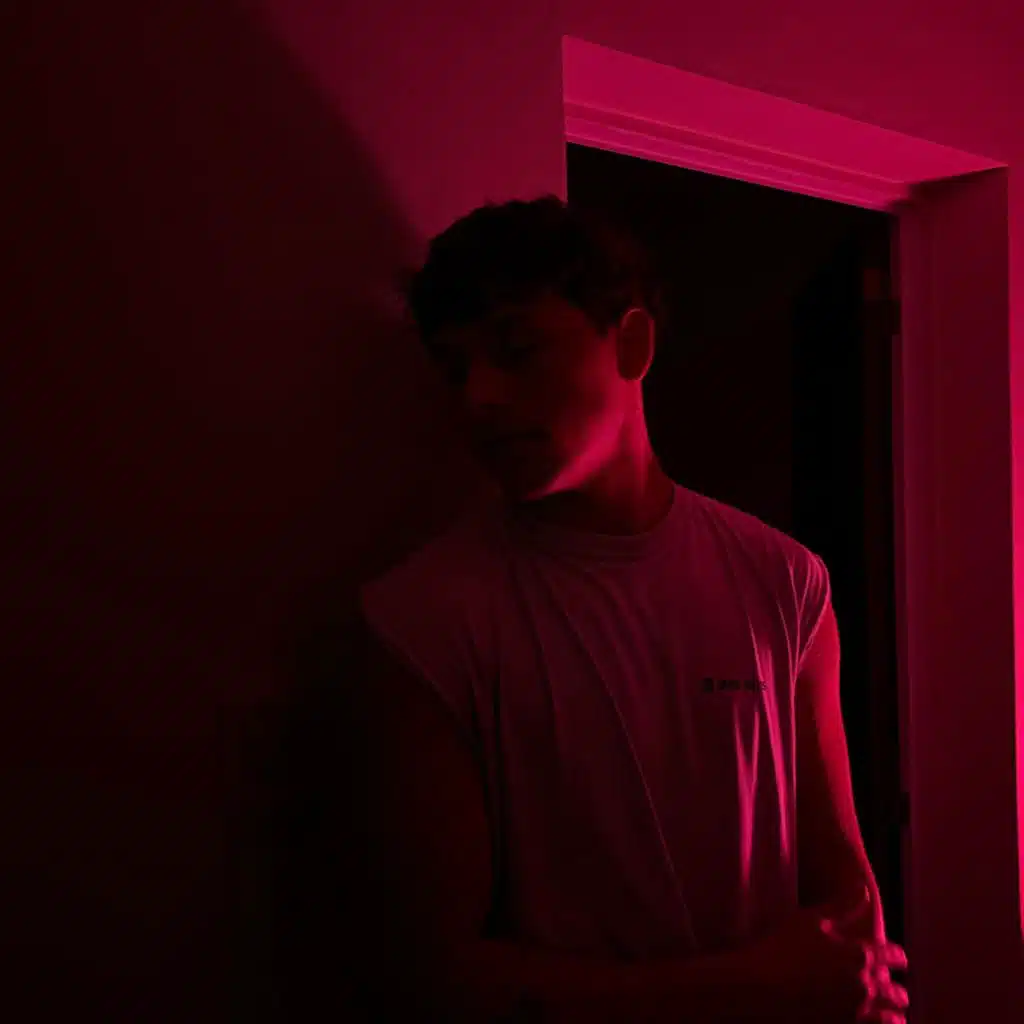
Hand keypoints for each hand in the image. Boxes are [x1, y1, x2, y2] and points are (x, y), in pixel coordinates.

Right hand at [739, 885, 908, 1023]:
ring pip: (892, 1016)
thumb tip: (864, 891)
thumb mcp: (809, 920)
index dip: (897, 957)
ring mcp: (856, 1012)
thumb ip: (842, 907)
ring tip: (896, 1014)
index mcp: (858, 954)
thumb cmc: (781, 949)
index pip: (891, 955)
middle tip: (899, 992)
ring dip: (895, 1013)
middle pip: (894, 990)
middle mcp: (864, 985)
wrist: (759, 989)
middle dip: (897, 991)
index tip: (900, 960)